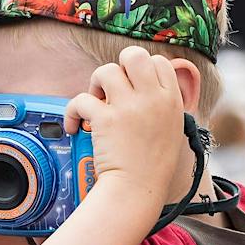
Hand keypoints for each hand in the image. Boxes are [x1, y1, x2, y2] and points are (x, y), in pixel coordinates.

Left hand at [63, 45, 187, 212]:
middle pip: (134, 54)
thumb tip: (143, 85)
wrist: (138, 191)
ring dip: (95, 85)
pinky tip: (76, 125)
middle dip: (119, 65)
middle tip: (113, 86)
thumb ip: (162, 105)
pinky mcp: (106, 118)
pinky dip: (72, 112)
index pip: (159, 62)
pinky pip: (81, 99)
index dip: (142, 69)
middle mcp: (153, 99)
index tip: (132, 85)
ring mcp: (130, 107)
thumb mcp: (172, 129)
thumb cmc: (152, 165)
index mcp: (172, 101)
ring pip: (105, 70)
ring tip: (96, 104)